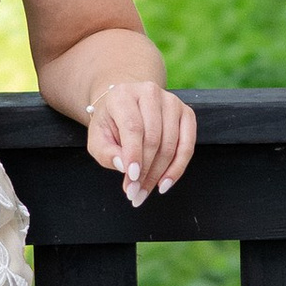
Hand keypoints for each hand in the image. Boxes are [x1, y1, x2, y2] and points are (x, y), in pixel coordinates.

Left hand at [86, 80, 197, 207]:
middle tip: (134, 193)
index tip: (131, 178)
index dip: (134, 154)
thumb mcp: (97, 138)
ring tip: (145, 192)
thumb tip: (125, 166)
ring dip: (159, 174)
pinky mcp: (187, 113)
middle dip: (145, 170)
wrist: (125, 106)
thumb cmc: (110, 124)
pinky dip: (177, 168)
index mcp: (123, 95)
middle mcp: (150, 93)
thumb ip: (106, 152)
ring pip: (171, 144)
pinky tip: (165, 183)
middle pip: (153, 138)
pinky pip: (188, 145)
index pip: (133, 127)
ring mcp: (172, 102)